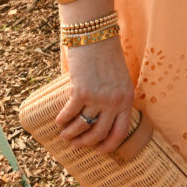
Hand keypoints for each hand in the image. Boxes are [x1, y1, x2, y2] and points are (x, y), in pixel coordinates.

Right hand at [56, 38, 134, 152]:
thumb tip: (102, 119)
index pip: (120, 132)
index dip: (109, 145)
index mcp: (127, 98)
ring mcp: (98, 97)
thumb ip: (115, 98)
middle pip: (99, 133)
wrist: (96, 36)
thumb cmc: (107, 56)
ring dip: (71, 134)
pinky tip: (59, 120)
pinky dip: (62, 120)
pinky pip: (69, 114)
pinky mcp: (81, 92)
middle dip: (86, 143)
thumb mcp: (120, 78)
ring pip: (82, 126)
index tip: (99, 151)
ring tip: (64, 134)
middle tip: (76, 144)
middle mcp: (114, 101)